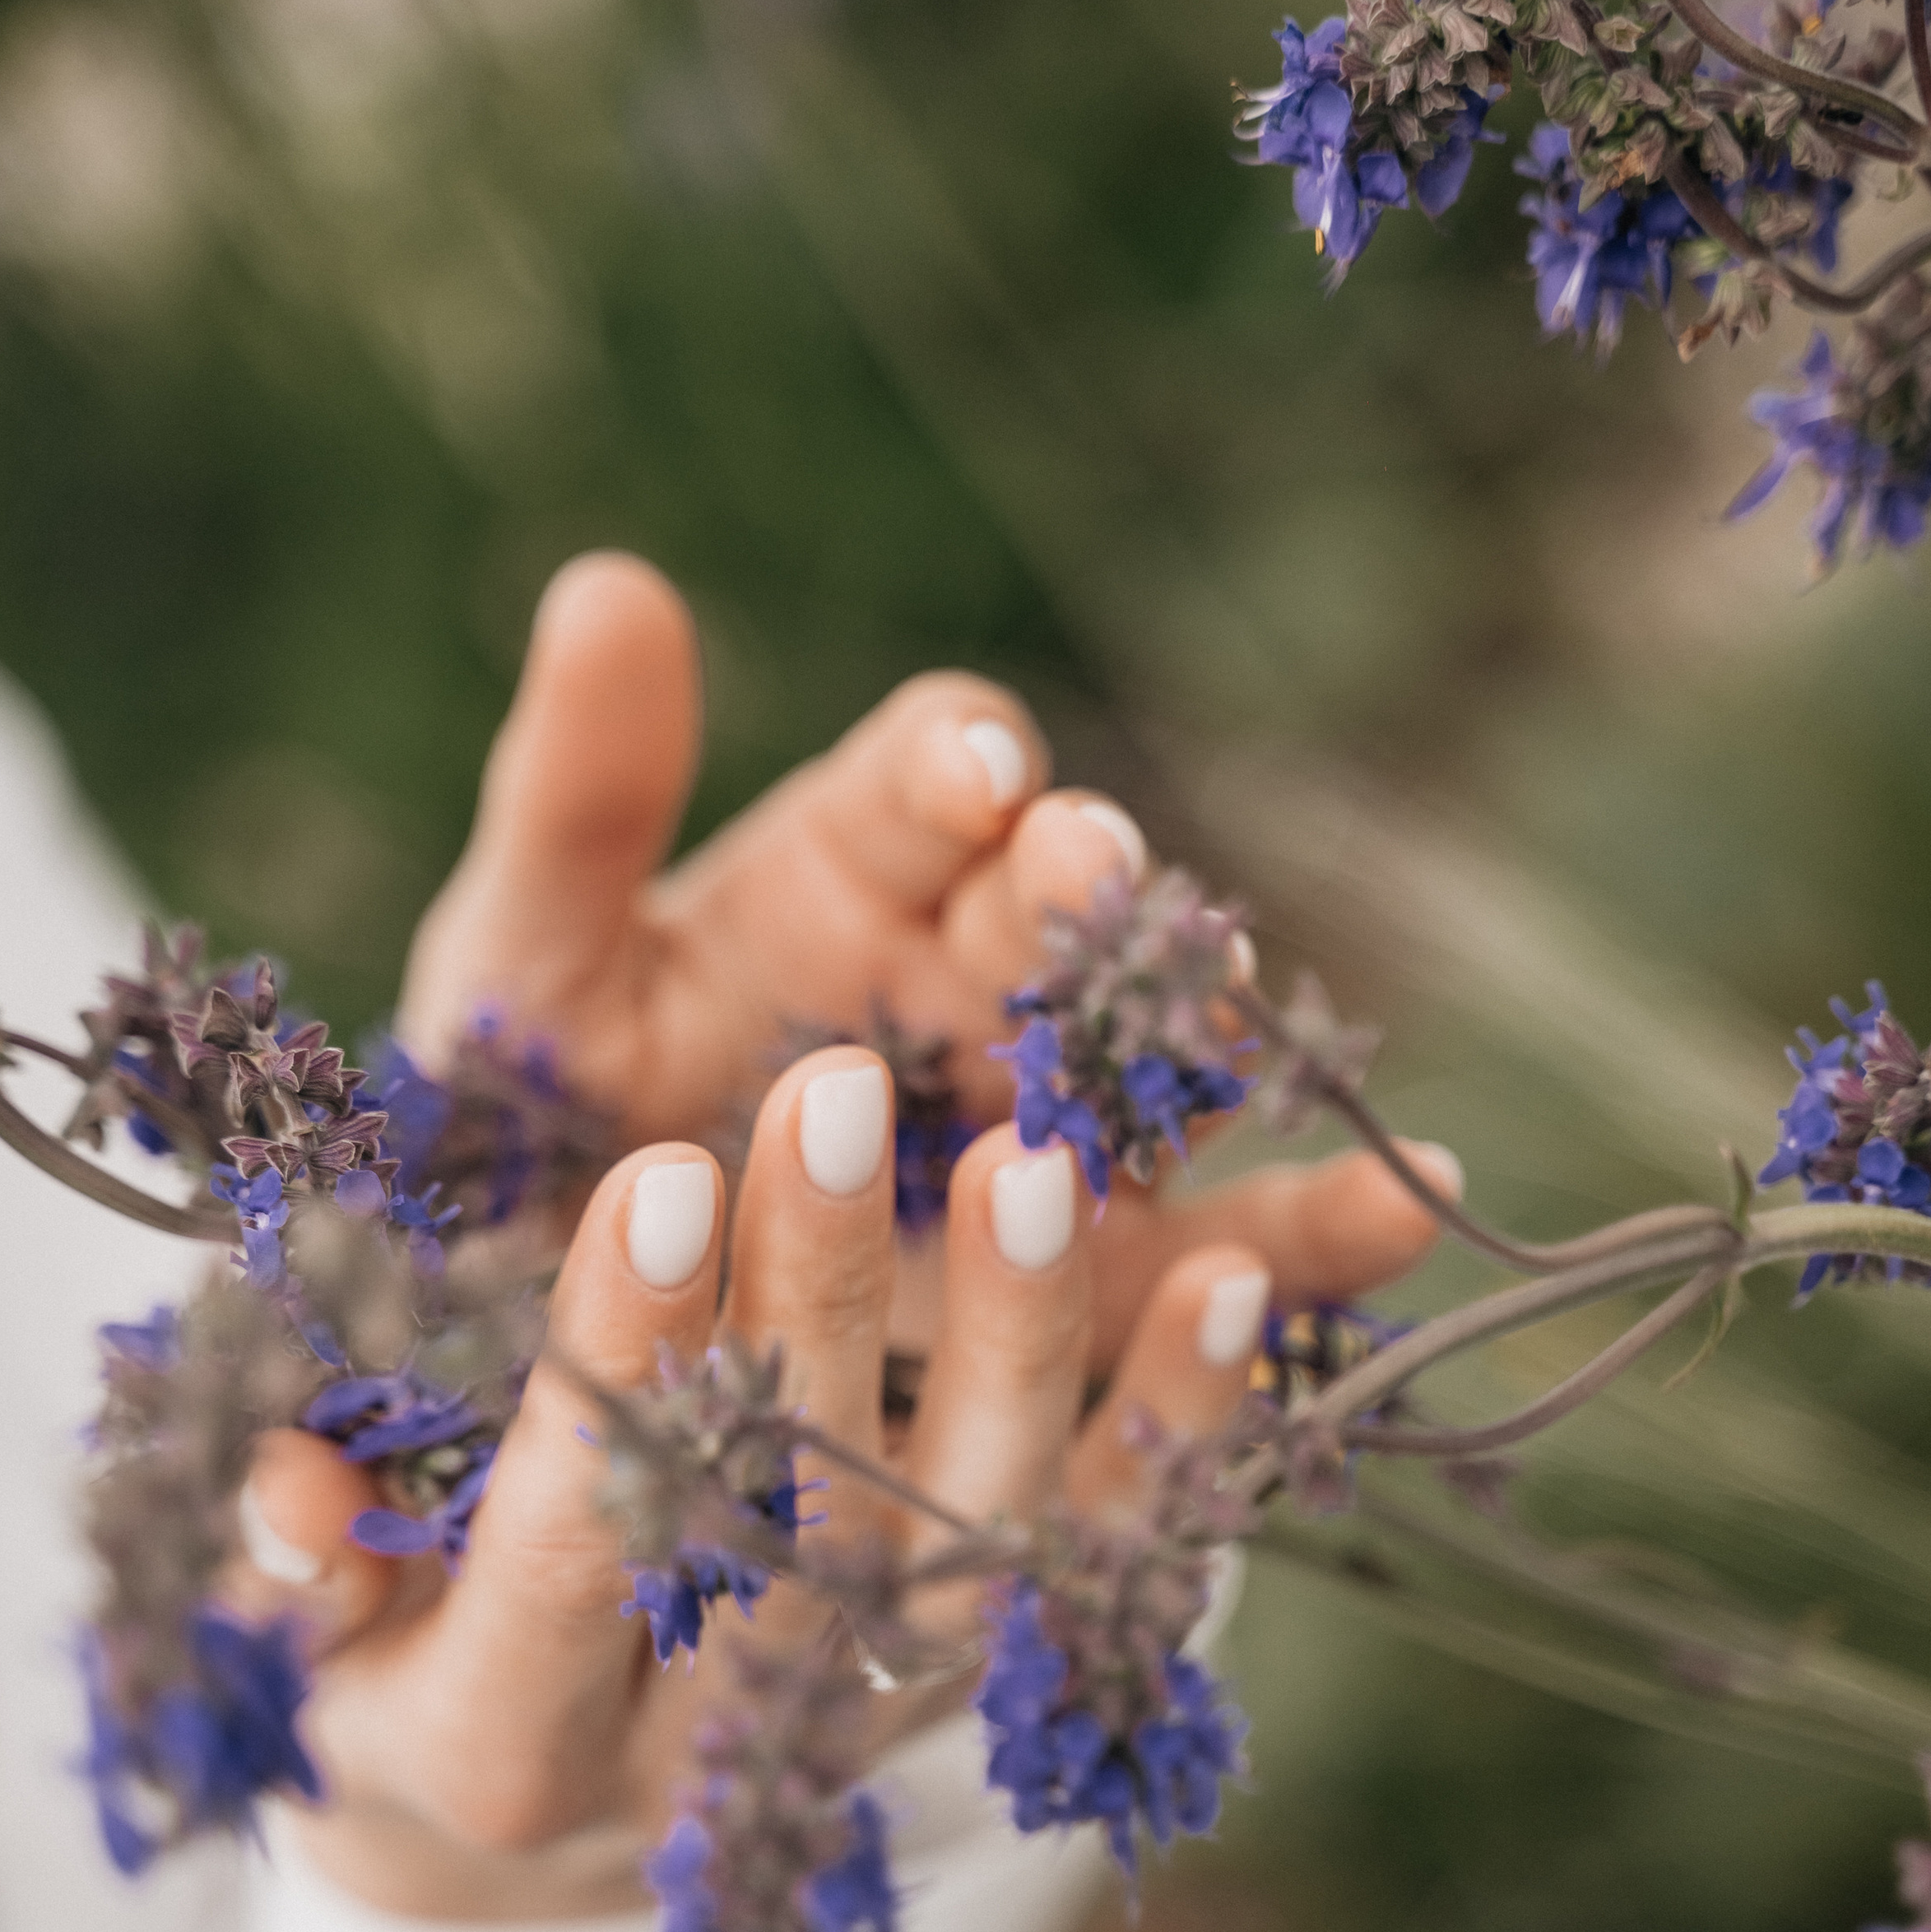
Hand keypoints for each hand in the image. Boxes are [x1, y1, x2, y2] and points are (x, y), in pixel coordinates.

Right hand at [232, 1045, 1448, 1925]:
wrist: (540, 1804)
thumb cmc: (386, 1659)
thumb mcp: (300, 1628)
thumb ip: (298, 1557)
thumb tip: (294, 1498)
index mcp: (515, 1739)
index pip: (574, 1557)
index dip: (612, 1379)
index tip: (644, 1183)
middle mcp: (720, 1759)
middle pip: (795, 1540)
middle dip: (814, 1311)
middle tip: (831, 1093)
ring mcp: (882, 1723)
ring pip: (984, 1549)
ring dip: (1028, 1354)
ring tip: (1043, 1156)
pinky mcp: (1003, 1676)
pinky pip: (1112, 1559)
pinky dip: (1184, 1430)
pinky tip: (1246, 1283)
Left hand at [396, 552, 1455, 1375]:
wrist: (543, 1347)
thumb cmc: (522, 1131)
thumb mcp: (519, 971)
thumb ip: (578, 802)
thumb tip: (609, 584)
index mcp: (844, 875)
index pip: (929, 784)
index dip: (957, 768)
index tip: (973, 775)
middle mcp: (963, 987)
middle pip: (1056, 910)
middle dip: (1080, 891)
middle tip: (1094, 879)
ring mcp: (1034, 1138)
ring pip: (1153, 1069)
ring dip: (1205, 1044)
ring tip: (1238, 1037)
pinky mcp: (1083, 1298)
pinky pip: (1215, 1257)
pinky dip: (1316, 1241)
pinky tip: (1411, 1214)